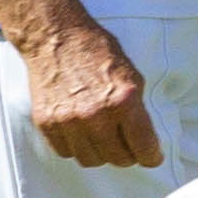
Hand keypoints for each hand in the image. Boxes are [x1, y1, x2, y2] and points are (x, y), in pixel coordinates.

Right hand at [19, 15, 159, 171]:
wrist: (54, 37)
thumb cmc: (98, 53)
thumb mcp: (132, 77)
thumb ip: (139, 110)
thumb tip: (146, 141)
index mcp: (124, 102)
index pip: (145, 149)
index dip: (152, 156)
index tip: (151, 156)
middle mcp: (95, 115)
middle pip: (119, 159)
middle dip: (128, 155)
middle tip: (127, 144)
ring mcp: (68, 120)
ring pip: (91, 160)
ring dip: (101, 153)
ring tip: (103, 138)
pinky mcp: (45, 122)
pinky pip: (66, 152)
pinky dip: (76, 147)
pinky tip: (81, 133)